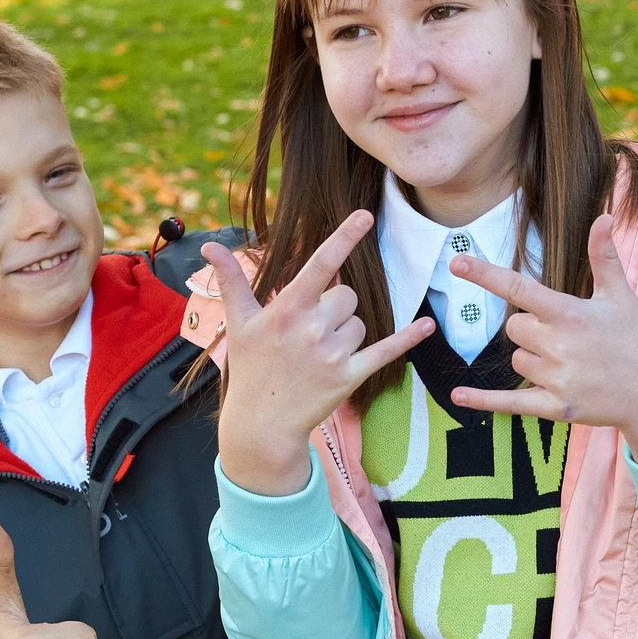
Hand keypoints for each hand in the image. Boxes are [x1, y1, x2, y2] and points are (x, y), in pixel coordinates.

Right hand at [206, 212, 432, 495]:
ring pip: (360, 322)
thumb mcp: (239, 323)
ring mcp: (332, 354)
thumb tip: (209, 245)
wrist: (262, 423)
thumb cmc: (251, 368)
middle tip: (312, 330)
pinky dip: (408, 338)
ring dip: (347, 332)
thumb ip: (231, 281)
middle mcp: (311, 329)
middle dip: (336, 306)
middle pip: (346, 295)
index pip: (319, 265)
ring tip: (319, 353)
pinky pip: (386, 351)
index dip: (343, 238)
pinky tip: (428, 325)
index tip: (365, 215)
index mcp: (287, 310)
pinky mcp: (349, 377)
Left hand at [446, 215, 637, 468]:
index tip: (456, 262)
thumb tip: (603, 217)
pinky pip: (510, 402)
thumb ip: (604, 257)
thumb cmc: (637, 340)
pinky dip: (484, 400)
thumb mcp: (621, 296)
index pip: (519, 288)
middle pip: (514, 328)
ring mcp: (557, 378)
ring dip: (534, 359)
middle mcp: (560, 345)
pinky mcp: (556, 407)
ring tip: (572, 363)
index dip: (485, 274)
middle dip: (530, 329)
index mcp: (570, 313)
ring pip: (518, 360)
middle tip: (565, 336)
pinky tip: (458, 397)